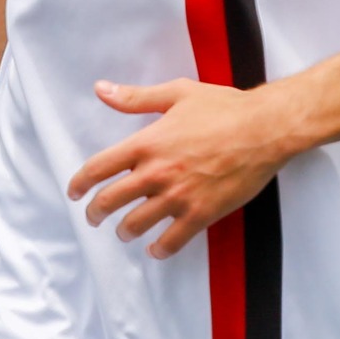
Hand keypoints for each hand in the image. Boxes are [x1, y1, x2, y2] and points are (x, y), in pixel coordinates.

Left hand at [67, 78, 292, 259]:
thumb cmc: (223, 107)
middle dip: (96, 212)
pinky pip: (173, 240)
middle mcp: (157, 172)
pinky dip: (160, 249)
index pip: (99, 168)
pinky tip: (155, 249)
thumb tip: (100, 89)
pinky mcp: (202, 213)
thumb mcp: (176, 94)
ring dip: (124, 230)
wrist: (265, 129)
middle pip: (111, 200)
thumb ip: (134, 97)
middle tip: (93, 217)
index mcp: (147, 143)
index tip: (74, 193)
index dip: (80, 183)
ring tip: (123, 231)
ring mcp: (179, 196)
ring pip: (137, 224)